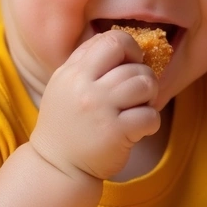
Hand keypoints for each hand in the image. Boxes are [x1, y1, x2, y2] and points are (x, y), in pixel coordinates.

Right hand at [30, 31, 160, 180]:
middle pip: (134, 65)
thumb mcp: (66, 85)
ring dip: (149, 98)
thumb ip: (88, 61)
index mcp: (73, 72)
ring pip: (145, 85)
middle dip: (144, 77)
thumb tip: (124, 42)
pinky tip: (139, 128)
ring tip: (138, 109)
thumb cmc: (67, 123)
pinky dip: (151, 122)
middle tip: (136, 94)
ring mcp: (100, 110)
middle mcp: (85, 87)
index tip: (130, 64)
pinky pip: (150, 115)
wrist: (56, 167)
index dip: (130, 48)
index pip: (112, 40)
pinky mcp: (115, 133)